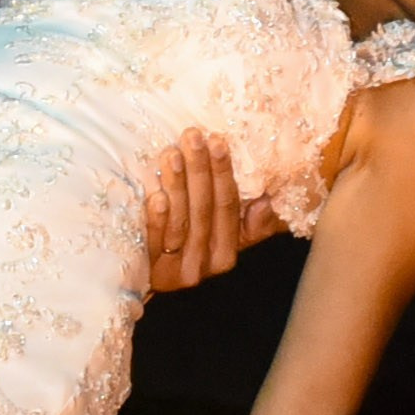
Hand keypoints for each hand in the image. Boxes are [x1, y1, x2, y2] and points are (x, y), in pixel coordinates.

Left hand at [145, 129, 276, 293]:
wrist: (148, 277)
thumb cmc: (187, 244)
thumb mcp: (222, 236)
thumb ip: (250, 223)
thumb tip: (266, 202)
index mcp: (227, 253)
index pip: (229, 206)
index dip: (224, 173)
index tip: (218, 141)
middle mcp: (206, 263)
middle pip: (205, 211)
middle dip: (200, 171)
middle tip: (193, 137)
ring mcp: (178, 271)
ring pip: (182, 223)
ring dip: (177, 186)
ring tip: (172, 154)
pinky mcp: (151, 272)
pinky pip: (156, 241)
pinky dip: (158, 218)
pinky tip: (156, 195)